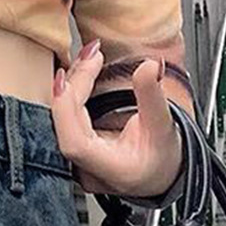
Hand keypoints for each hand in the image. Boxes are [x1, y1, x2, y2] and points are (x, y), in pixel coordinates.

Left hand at [50, 40, 183, 199]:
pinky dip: (71, 93)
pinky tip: (79, 73)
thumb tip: (150, 65)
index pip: (74, 143)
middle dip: (74, 84)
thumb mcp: (163, 126)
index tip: (68, 77)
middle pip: (66, 125)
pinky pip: (65, 118)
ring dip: (72, 84)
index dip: (65, 110)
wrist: (161, 172)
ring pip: (62, 120)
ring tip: (88, 57)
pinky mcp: (74, 147)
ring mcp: (76, 161)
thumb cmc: (163, 158)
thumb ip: (153, 95)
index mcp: (109, 169)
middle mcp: (86, 169)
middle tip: (91, 53)